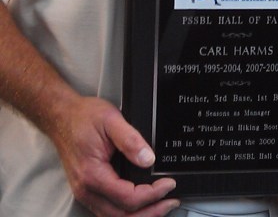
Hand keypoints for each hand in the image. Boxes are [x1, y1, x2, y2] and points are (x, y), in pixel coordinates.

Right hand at [51, 94, 179, 216]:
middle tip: (171, 201)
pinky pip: (108, 211)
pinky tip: (141, 205)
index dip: (152, 195)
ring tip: (160, 205)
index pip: (128, 198)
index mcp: (92, 174)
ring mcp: (85, 193)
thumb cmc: (83, 116)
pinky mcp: (87, 191)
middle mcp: (86, 190)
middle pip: (122, 216)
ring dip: (140, 215)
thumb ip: (130, 140)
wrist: (61, 116)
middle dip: (150, 212)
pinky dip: (127, 212)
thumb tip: (148, 159)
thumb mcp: (110, 119)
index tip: (169, 184)